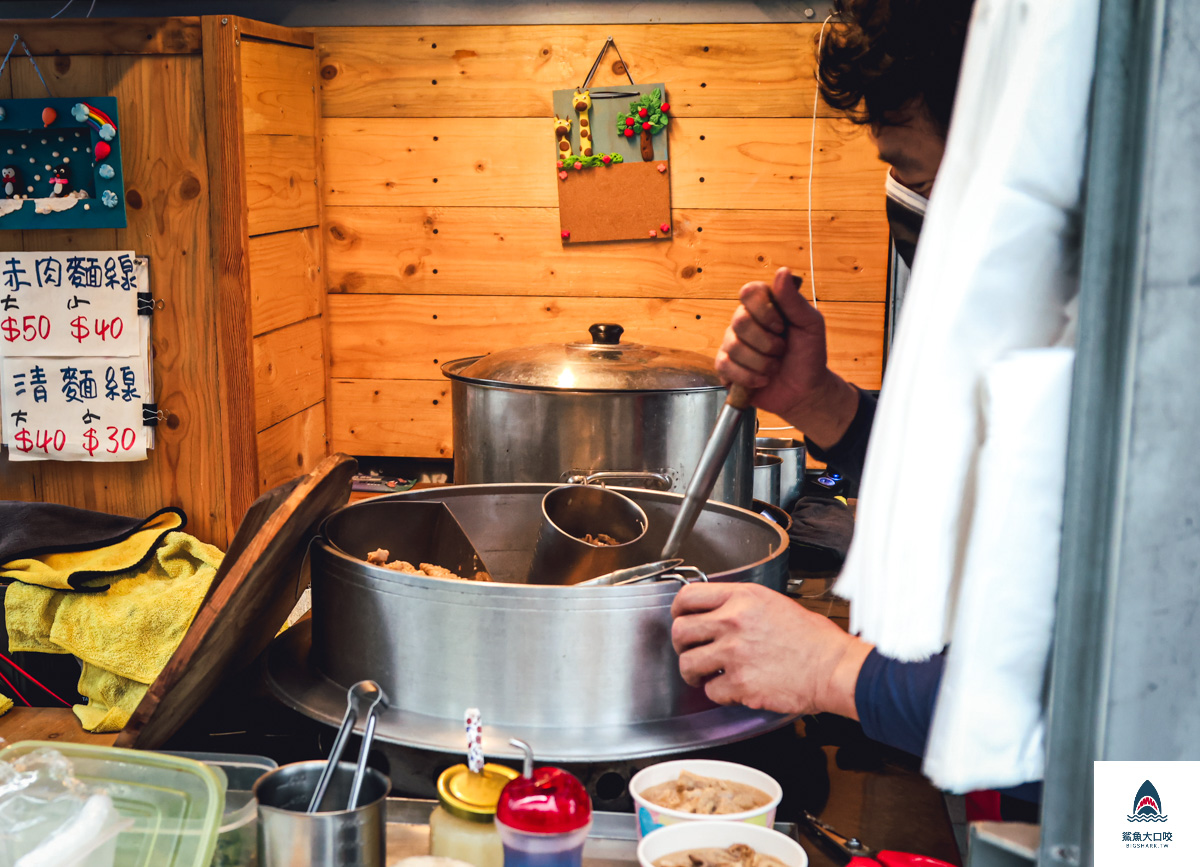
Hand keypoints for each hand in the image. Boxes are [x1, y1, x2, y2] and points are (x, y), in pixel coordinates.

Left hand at [671, 582, 872, 717]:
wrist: (833, 668)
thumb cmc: (813, 640)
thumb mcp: (774, 604)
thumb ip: (741, 604)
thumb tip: (716, 612)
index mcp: (742, 598)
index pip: (688, 596)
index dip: (679, 610)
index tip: (680, 618)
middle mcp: (733, 622)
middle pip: (680, 631)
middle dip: (681, 645)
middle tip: (691, 651)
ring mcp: (734, 653)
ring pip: (687, 664)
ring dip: (693, 673)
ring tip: (704, 675)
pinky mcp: (739, 683)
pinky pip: (710, 691)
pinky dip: (718, 693)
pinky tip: (732, 688)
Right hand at [714, 266, 858, 448]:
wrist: (805, 390)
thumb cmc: (808, 354)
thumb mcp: (810, 325)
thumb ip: (794, 300)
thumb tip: (781, 271)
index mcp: (764, 306)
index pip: (749, 292)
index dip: (764, 310)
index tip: (782, 326)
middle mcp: (744, 322)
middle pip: (740, 321)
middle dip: (767, 342)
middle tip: (781, 350)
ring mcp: (732, 344)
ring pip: (734, 346)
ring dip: (761, 363)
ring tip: (774, 368)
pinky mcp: (726, 368)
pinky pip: (725, 366)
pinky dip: (749, 376)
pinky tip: (763, 380)